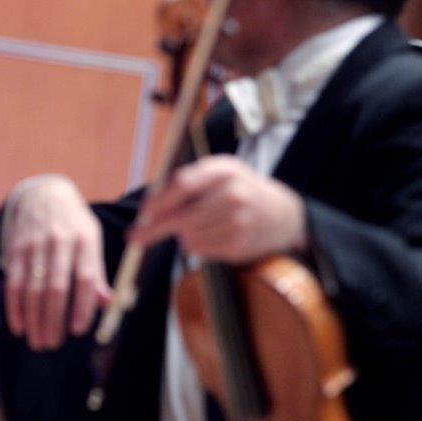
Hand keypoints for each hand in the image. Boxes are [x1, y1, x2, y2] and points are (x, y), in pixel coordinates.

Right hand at [1, 175, 110, 350]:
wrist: (43, 193)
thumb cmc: (74, 224)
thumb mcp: (92, 240)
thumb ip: (97, 273)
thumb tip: (111, 304)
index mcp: (85, 239)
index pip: (85, 277)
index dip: (82, 306)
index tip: (78, 331)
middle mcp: (59, 240)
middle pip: (56, 287)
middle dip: (53, 320)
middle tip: (53, 345)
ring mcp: (35, 243)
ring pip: (32, 288)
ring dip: (34, 320)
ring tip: (38, 342)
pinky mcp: (15, 248)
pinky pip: (13, 282)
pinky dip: (14, 308)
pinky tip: (19, 326)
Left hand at [131, 155, 307, 262]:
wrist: (285, 215)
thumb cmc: (241, 190)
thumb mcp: (222, 173)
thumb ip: (189, 182)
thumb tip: (150, 206)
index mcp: (225, 169)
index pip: (183, 184)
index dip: (159, 200)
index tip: (143, 212)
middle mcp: (234, 194)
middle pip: (182, 216)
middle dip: (156, 228)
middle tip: (136, 237)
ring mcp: (239, 221)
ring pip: (188, 236)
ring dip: (183, 236)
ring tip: (197, 227)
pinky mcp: (239, 245)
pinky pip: (201, 251)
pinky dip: (197, 246)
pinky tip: (210, 236)